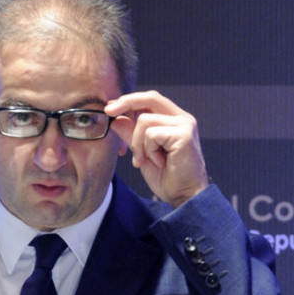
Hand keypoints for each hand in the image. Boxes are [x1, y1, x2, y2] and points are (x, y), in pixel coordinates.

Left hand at [105, 91, 208, 207]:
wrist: (185, 196)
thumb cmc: (168, 177)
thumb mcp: (143, 153)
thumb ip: (132, 135)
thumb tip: (116, 118)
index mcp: (174, 120)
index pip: (151, 100)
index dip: (129, 101)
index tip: (110, 108)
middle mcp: (182, 119)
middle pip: (150, 98)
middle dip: (126, 103)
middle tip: (109, 112)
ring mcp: (185, 125)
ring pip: (144, 120)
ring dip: (138, 143)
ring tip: (146, 160)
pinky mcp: (184, 135)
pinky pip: (151, 134)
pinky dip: (149, 151)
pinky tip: (160, 162)